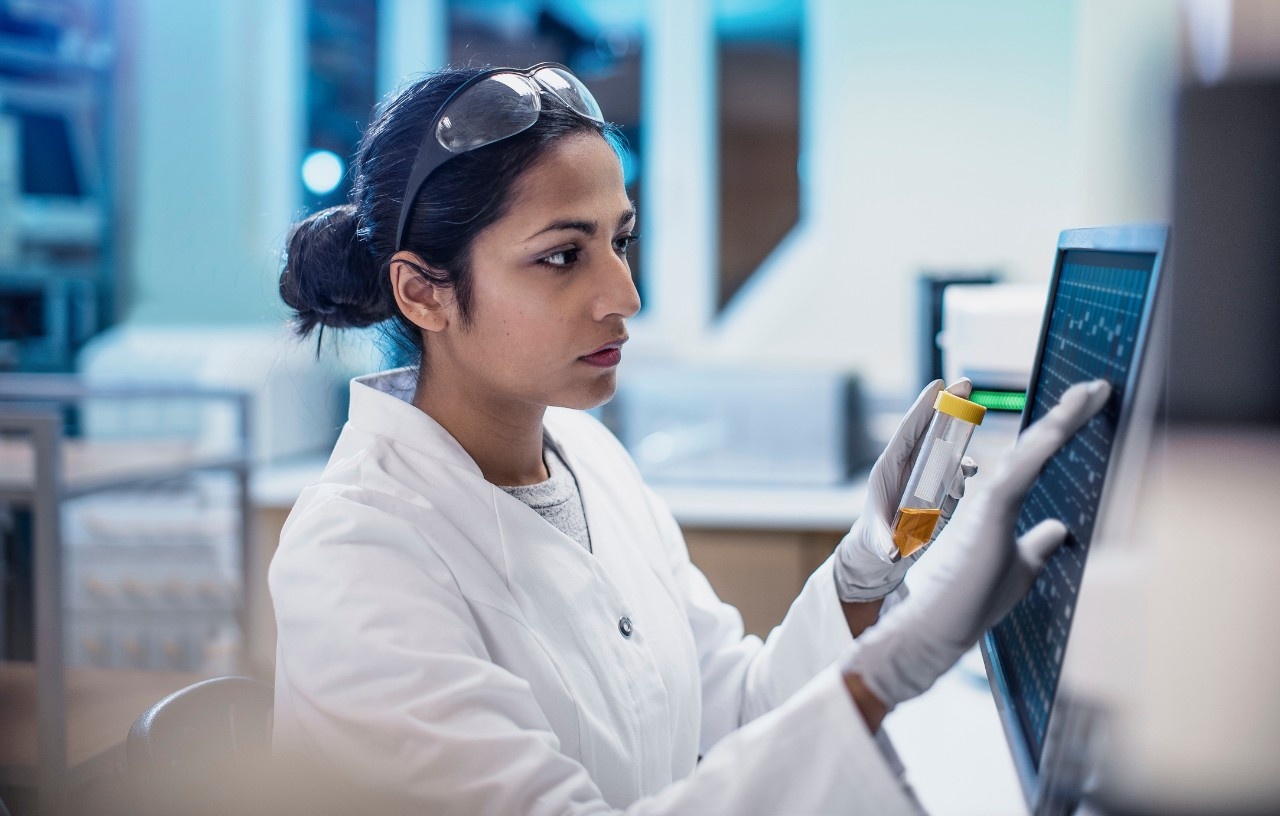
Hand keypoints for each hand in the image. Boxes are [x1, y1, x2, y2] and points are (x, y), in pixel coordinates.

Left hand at [833, 378, 977, 601]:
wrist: (883, 554)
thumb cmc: (874, 541)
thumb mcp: (876, 542)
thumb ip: (884, 543)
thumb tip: (893, 552)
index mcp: (889, 467)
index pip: (907, 431)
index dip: (922, 407)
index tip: (938, 384)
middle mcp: (910, 466)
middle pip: (930, 430)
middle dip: (948, 406)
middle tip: (966, 382)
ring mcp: (927, 476)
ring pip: (947, 450)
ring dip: (960, 446)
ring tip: (967, 465)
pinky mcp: (941, 490)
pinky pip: (956, 473)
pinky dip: (965, 471)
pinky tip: (970, 476)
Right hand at [841, 379, 1110, 710]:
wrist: (941, 625)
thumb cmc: (972, 601)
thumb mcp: (1020, 568)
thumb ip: (1037, 545)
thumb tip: (1059, 529)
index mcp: (1003, 505)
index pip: (1037, 459)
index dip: (1063, 432)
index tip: (1091, 406)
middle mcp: (996, 494)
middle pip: (1037, 446)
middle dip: (1069, 415)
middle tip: (1097, 387)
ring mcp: (991, 500)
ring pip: (1031, 450)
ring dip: (1063, 421)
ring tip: (1089, 393)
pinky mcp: (989, 510)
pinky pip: (1021, 471)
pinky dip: (1042, 447)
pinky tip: (1063, 426)